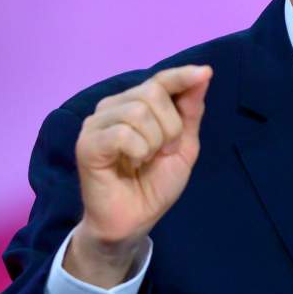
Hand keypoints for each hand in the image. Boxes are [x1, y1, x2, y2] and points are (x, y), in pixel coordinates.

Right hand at [65, 65, 211, 286]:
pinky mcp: (87, 144)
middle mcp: (112, 107)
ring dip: (155, 142)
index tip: (205, 72)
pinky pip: (122, 133)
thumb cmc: (154, 184)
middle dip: (170, 127)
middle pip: (152, 93)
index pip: (159, 80)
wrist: (134, 221)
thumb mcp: (183, 146)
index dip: (182, 76)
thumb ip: (189, 111)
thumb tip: (203, 74)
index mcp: (134, 104)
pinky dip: (138, 150)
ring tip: (146, 160)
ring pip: (138, 112)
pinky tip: (133, 163)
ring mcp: (96, 124)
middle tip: (162, 152)